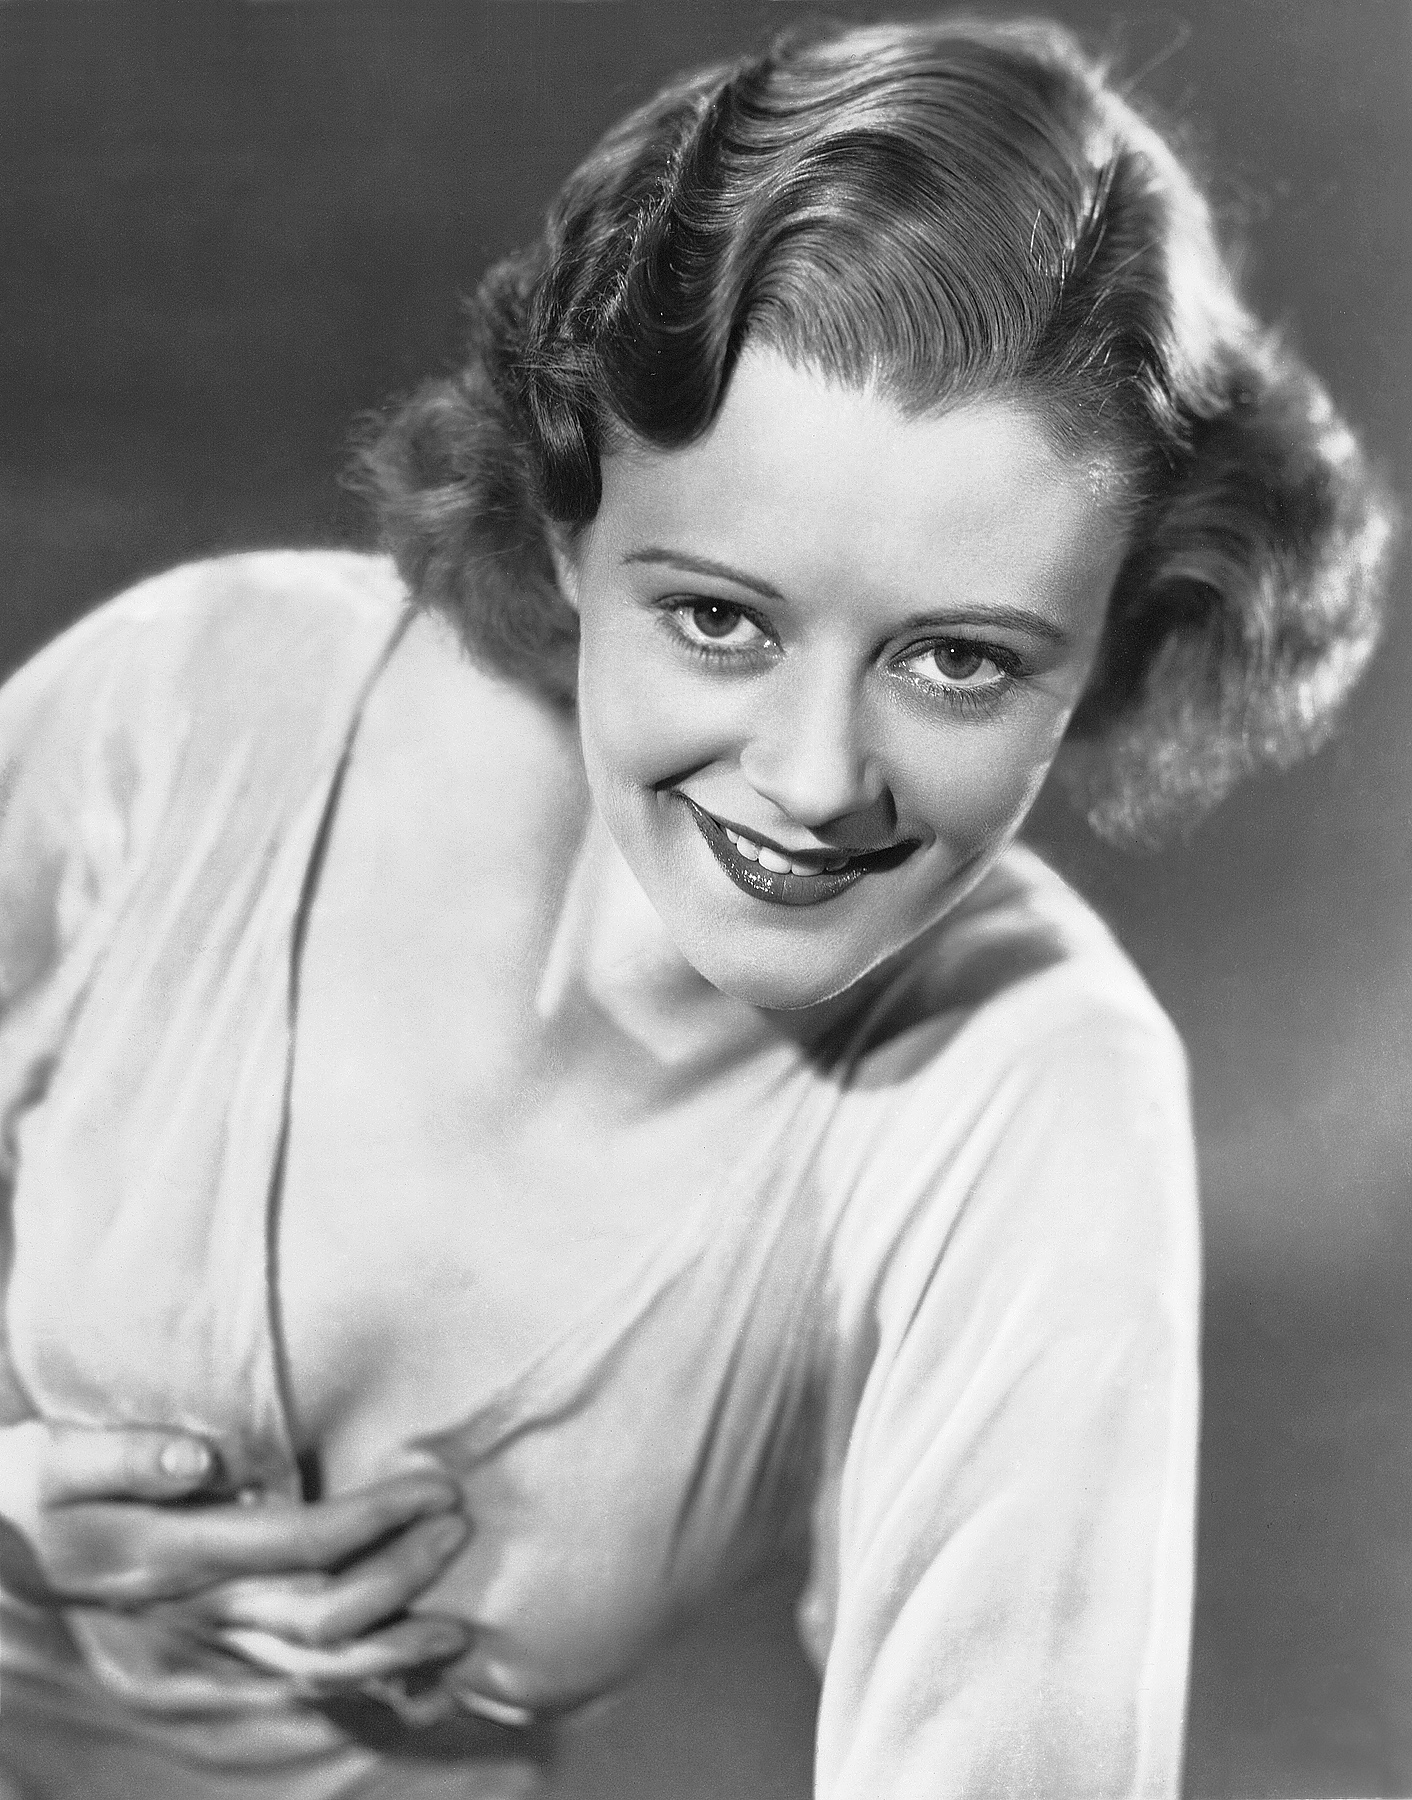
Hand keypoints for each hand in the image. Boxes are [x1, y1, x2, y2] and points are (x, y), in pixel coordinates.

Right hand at [0, 1419, 472, 1690]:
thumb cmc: (23, 1499)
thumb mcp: (51, 1461)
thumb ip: (128, 1456)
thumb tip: (205, 1460)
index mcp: (173, 1557)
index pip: (299, 1543)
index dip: (375, 1519)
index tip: (433, 1488)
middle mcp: (196, 1613)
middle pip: (322, 1614)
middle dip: (401, 1576)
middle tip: (459, 1528)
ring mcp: (202, 1646)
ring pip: (312, 1668)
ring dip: (391, 1651)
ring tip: (455, 1632)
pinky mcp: (205, 1658)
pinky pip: (290, 1684)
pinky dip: (354, 1688)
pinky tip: (405, 1682)